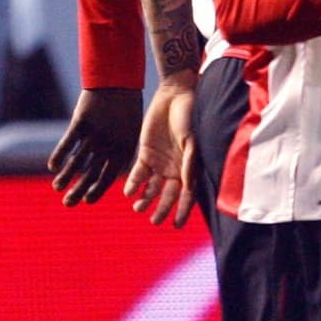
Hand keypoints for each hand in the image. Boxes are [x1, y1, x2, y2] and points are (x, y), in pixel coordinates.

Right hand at [48, 88, 142, 205]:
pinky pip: (69, 141)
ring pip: (78, 159)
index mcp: (124, 148)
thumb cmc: (124, 108)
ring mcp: (95, 133)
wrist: (117, 81)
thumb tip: (113, 172)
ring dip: (67, 175)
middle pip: (92, 171)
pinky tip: (52, 167)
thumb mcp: (129, 130)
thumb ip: (120, 151)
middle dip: (80, 189)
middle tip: (68, 204)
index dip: (98, 189)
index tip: (88, 201)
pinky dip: (60, 154)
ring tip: (57, 188)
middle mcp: (109, 143)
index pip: (110, 174)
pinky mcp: (82, 121)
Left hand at [122, 76, 198, 226]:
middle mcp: (175, 169)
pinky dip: (133, 183)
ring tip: (137, 207)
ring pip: (151, 188)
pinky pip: (138, 174)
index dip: (182, 211)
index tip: (176, 225)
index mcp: (190, 168)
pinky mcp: (145, 154)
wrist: (175, 95)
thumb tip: (188, 187)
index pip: (187, 195)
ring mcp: (160, 162)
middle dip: (162, 209)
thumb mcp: (191, 140)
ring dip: (145, 198)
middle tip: (154, 220)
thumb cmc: (190, 116)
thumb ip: (189, 163)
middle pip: (167, 195)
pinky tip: (129, 192)